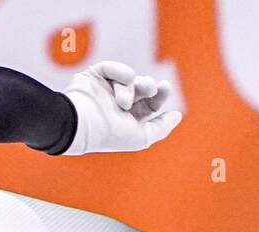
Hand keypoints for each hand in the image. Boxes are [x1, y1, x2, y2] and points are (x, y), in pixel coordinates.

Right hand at [60, 61, 181, 155]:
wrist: (81, 125)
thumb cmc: (110, 134)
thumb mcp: (143, 137)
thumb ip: (161, 127)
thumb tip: (177, 115)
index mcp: (126, 120)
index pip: (150, 104)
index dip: (159, 95)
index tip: (164, 87)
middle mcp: (115, 105)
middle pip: (141, 88)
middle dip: (148, 86)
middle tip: (149, 87)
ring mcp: (103, 90)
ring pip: (127, 79)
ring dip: (130, 88)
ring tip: (123, 101)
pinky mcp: (91, 77)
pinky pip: (110, 68)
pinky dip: (119, 71)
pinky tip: (124, 79)